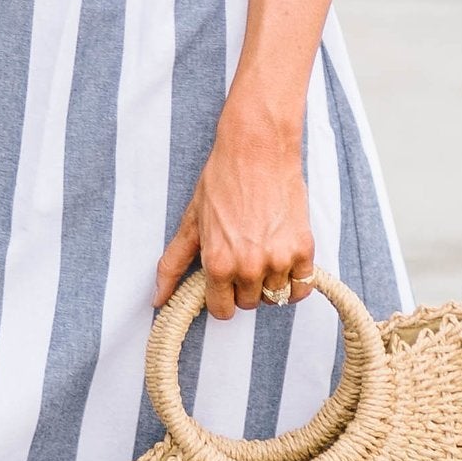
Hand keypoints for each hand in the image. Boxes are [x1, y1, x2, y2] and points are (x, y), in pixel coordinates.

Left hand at [154, 105, 314, 320]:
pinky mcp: (303, 249)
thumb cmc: (221, 180)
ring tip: (263, 252)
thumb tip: (158, 299)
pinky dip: (295, 281)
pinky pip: (303, 288)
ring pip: (276, 298)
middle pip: (249, 304)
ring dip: (270, 282)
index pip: (222, 310)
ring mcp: (279, 260)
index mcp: (218, 264)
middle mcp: (249, 267)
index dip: (221, 296)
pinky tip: (284, 261)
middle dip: (244, 287)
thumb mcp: (191, 222)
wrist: (257, 150)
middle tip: (244, 257)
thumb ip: (173, 264)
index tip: (225, 280)